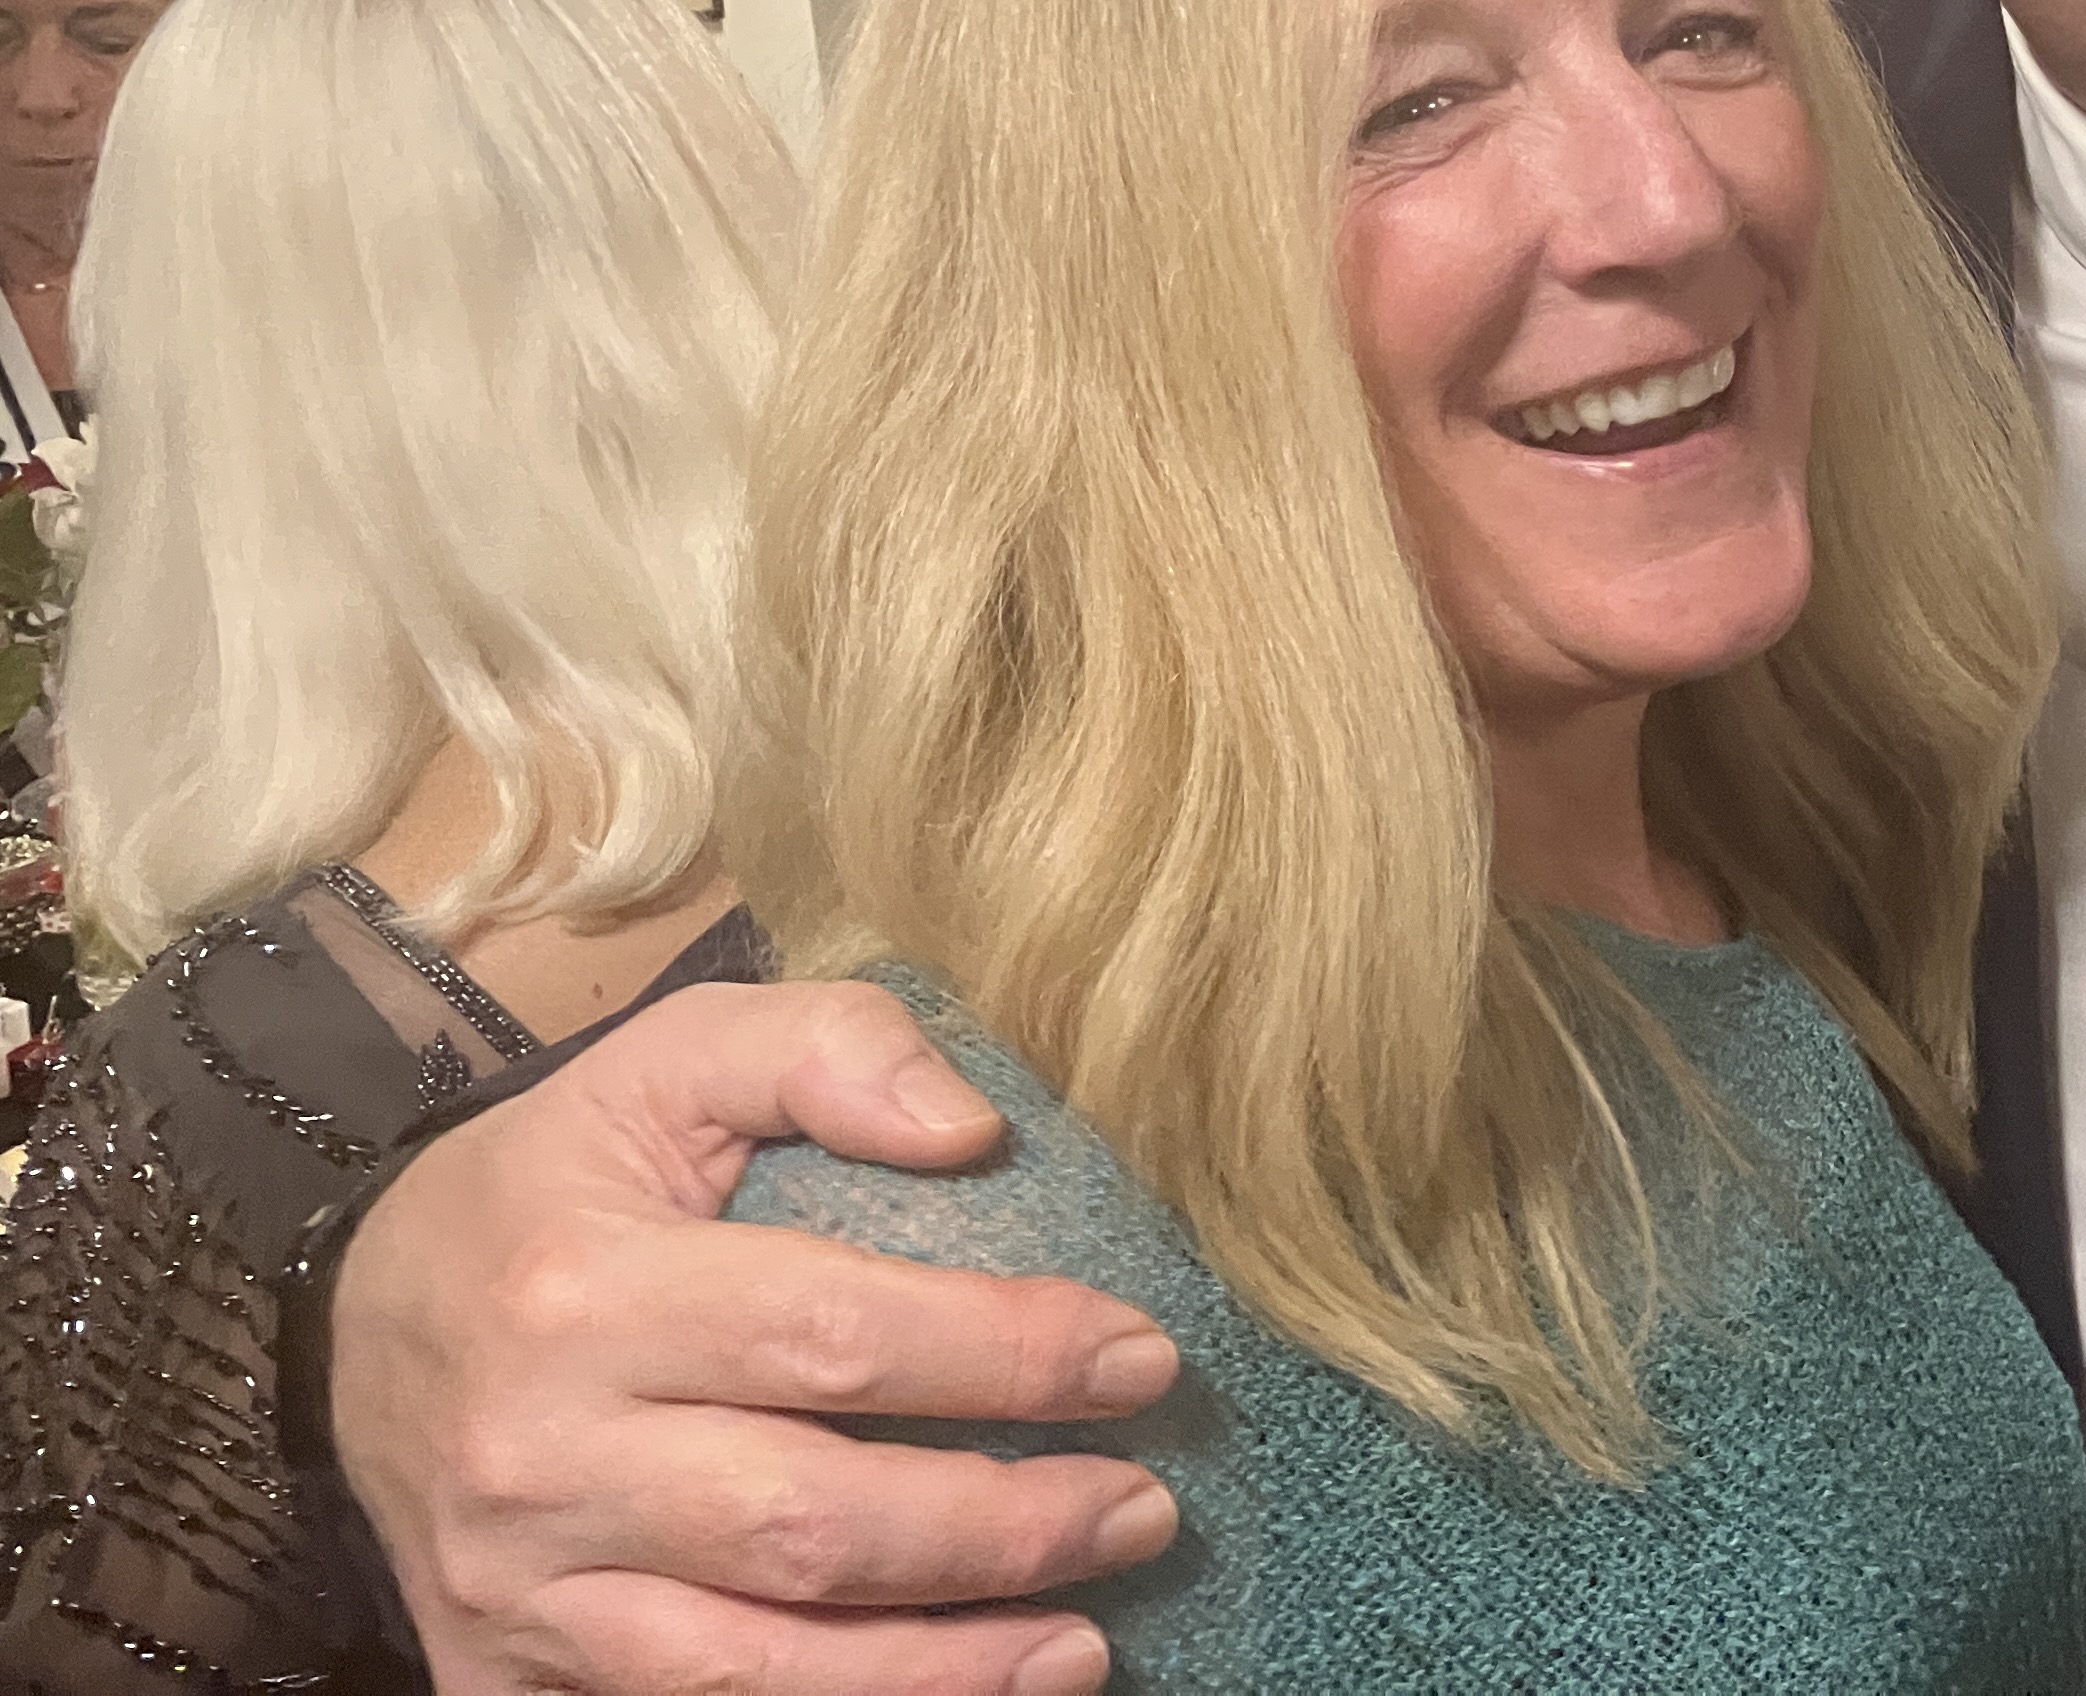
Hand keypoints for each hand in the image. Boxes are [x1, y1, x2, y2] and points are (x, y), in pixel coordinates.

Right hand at [332, 980, 1185, 1695]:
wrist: (348, 1327)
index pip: (836, 1338)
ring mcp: (517, 1597)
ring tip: (1085, 1641)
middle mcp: (540, 1463)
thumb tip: (972, 1126)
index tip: (1141, 1356)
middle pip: (810, 1527)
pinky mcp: (502, 1683)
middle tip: (1141, 1509)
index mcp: (583, 1296)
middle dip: (1002, 1531)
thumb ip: (826, 1048)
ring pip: (753, 1669)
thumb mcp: (670, 1061)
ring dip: (941, 1672)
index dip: (1006, 1355)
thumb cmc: (553, 1184)